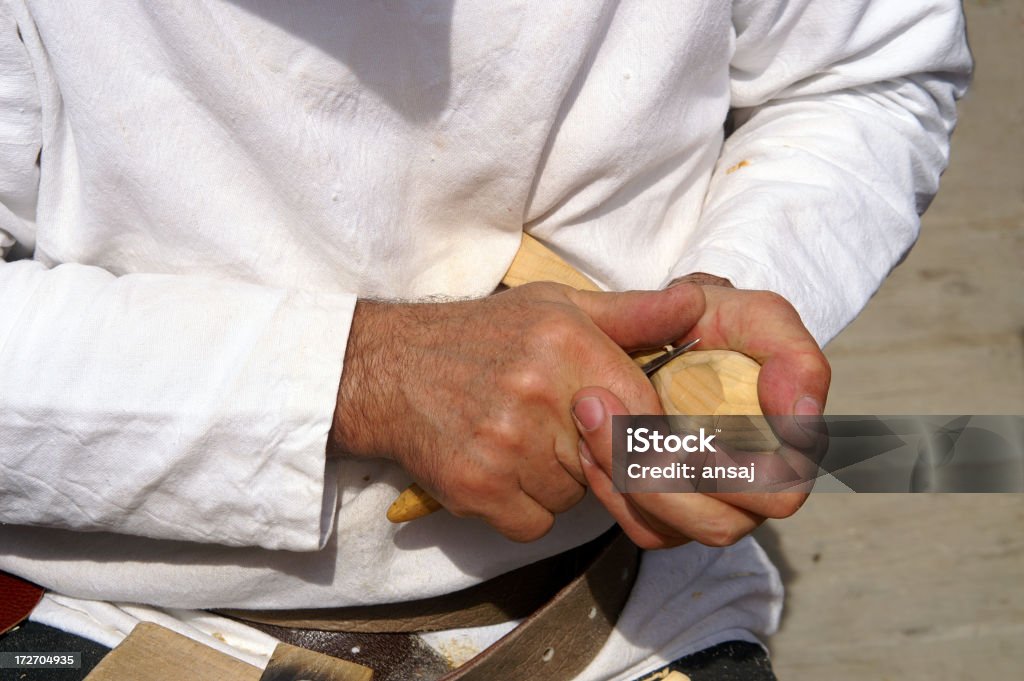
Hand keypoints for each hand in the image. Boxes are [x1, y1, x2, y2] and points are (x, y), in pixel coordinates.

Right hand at [330, 281, 704, 541]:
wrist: (390, 370)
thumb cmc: (484, 336)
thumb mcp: (557, 307)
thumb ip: (632, 314)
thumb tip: (696, 308)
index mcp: (568, 344)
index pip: (646, 416)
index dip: (642, 433)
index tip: (624, 432)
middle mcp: (539, 393)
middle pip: (611, 464)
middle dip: (595, 458)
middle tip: (561, 430)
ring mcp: (506, 445)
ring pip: (574, 500)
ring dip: (558, 484)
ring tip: (522, 442)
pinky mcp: (477, 488)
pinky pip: (535, 525)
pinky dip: (523, 509)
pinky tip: (500, 470)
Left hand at [573, 276, 829, 548]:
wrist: (668, 328)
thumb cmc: (721, 322)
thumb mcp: (761, 318)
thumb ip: (795, 359)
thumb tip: (802, 418)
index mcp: (787, 451)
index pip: (779, 493)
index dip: (734, 474)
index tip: (688, 438)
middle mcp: (751, 489)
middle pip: (719, 524)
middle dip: (660, 475)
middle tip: (611, 414)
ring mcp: (707, 504)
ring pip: (671, 528)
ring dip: (624, 475)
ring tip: (590, 413)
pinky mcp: (665, 512)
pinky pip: (639, 523)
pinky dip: (608, 486)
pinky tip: (589, 440)